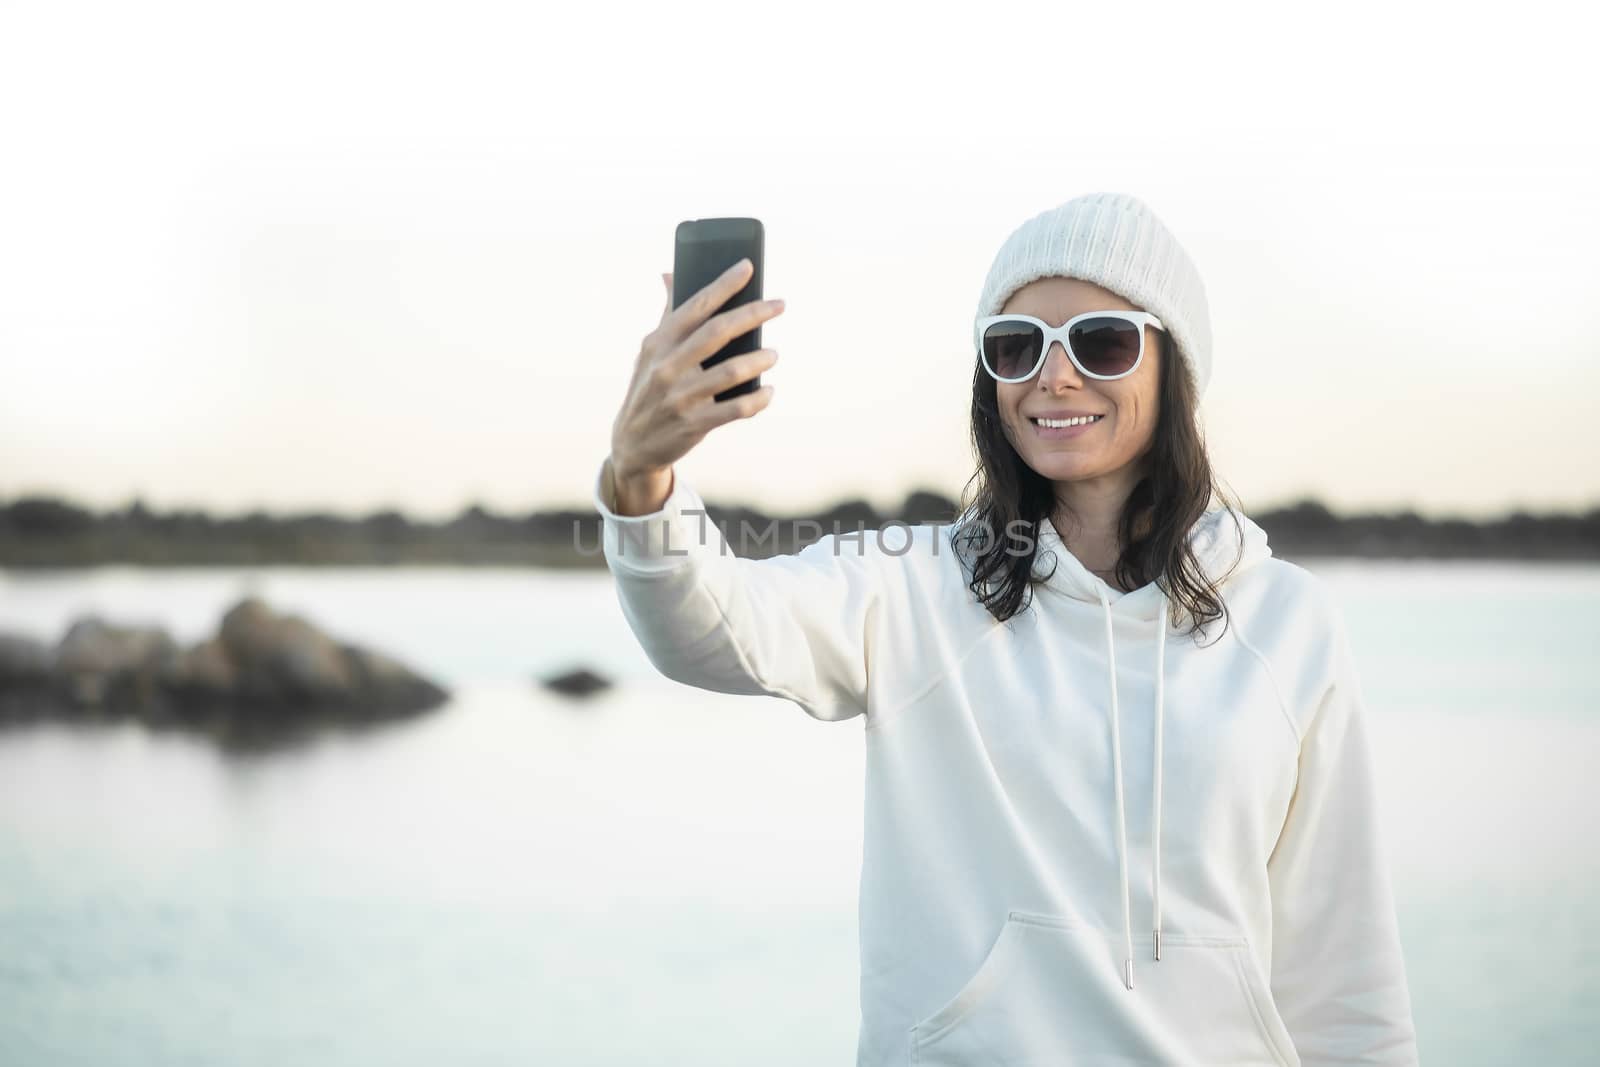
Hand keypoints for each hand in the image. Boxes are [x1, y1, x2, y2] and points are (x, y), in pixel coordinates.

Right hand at [607, 258, 782, 510]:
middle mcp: (668, 367)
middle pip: (717, 332)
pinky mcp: (694, 424)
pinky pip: (736, 410)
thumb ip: (667, 315)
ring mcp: (680, 397)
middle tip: (779, 304)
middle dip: (753, 314)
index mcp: (658, 342)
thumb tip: (669, 273)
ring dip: (759, 360)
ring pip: (731, 372)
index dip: (723, 284)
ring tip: (773, 353)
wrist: (632, 443)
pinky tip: (768, 391)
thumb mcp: (650, 351)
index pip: (696, 306)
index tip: (747, 266)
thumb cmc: (649, 388)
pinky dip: (757, 399)